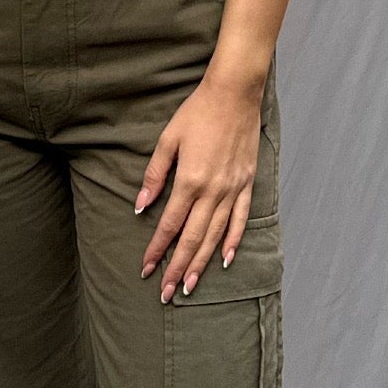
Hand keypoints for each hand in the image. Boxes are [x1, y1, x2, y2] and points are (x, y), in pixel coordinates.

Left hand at [134, 72, 262, 300]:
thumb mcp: (168, 140)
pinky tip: (224, 260)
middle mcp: (213, 191)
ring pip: (215, 236)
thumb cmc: (197, 113)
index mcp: (190, 181)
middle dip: (177, 268)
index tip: (145, 269)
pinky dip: (232, 242)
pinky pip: (240, 219)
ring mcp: (232, 189)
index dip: (156, 250)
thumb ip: (155, 175)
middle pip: (192, 238)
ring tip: (190, 285)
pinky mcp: (247, 184)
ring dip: (201, 263)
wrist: (234, 94)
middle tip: (166, 292)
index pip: (169, 225)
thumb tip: (140, 207)